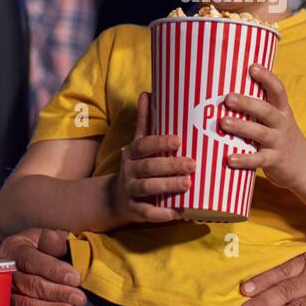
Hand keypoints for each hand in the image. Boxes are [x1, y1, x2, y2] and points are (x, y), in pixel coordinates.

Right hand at [0, 228, 87, 305]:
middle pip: (30, 284)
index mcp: (13, 249)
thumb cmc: (40, 247)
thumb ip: (53, 239)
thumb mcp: (46, 236)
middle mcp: (5, 272)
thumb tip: (59, 244)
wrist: (28, 259)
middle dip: (57, 293)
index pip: (32, 260)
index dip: (54, 270)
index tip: (75, 278)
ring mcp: (5, 293)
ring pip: (24, 304)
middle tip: (78, 299)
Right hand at [110, 91, 190, 224]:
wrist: (113, 198)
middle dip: (170, 166)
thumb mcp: (138, 144)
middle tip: (192, 164)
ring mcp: (130, 191)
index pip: (144, 145)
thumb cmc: (136, 166)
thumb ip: (144, 121)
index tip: (179, 140)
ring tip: (188, 184)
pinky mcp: (134, 211)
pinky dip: (162, 214)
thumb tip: (147, 92)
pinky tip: (180, 212)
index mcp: (132, 153)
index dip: (160, 142)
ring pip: (148, 188)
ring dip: (168, 186)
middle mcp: (129, 171)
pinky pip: (147, 213)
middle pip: (148, 167)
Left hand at [221, 65, 305, 192]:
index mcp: (282, 111)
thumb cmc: (283, 139)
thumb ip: (260, 108)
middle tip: (228, 98)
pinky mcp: (275, 161)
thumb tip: (229, 89)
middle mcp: (282, 124)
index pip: (278, 90)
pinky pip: (259, 160)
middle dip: (247, 103)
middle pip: (266, 110)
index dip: (267, 77)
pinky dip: (244, 159)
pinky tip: (229, 158)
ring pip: (261, 133)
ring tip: (223, 122)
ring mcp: (279, 142)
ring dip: (241, 127)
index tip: (252, 66)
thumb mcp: (279, 120)